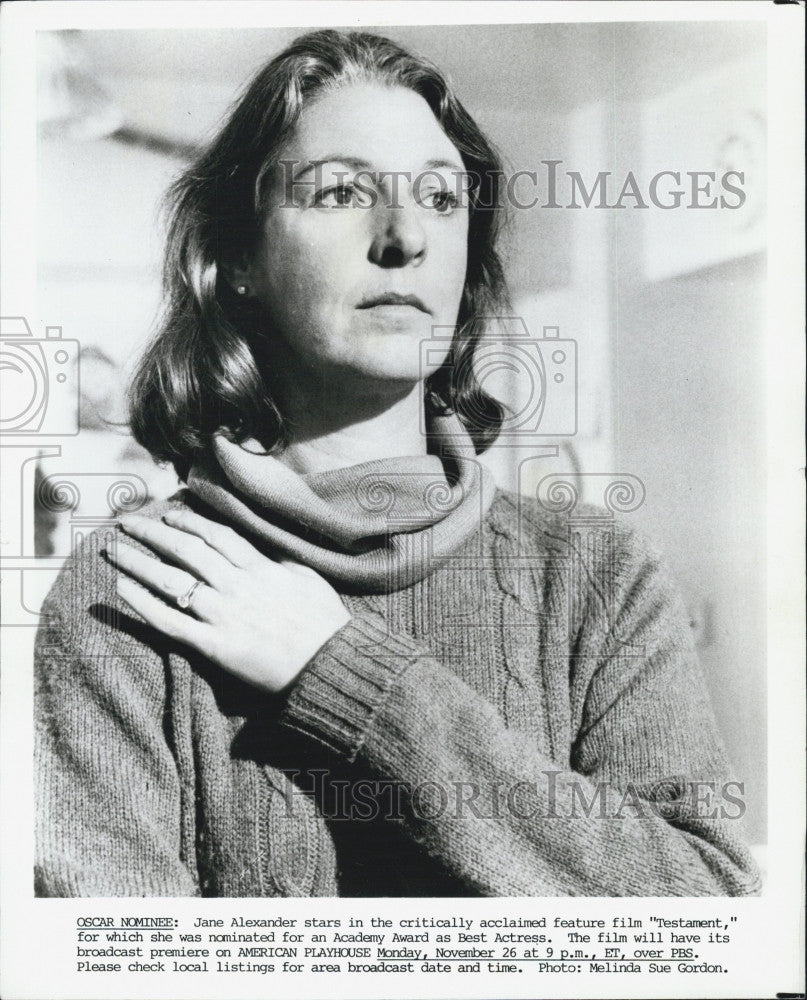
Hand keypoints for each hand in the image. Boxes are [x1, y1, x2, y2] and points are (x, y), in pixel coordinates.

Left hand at [107, 508, 350, 692]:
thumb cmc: (325, 624)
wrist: (330, 665)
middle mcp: (236, 585)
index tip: (168, 514)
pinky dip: (143, 605)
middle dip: (152, 532)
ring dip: (137, 562)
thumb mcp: (307, 578)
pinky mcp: (214, 646)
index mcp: (260, 567)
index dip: (188, 521)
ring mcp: (223, 614)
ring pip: (171, 580)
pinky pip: (170, 622)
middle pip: (186, 550)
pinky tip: (121, 590)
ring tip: (113, 550)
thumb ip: (279, 560)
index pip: (215, 535)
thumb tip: (262, 548)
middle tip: (126, 523)